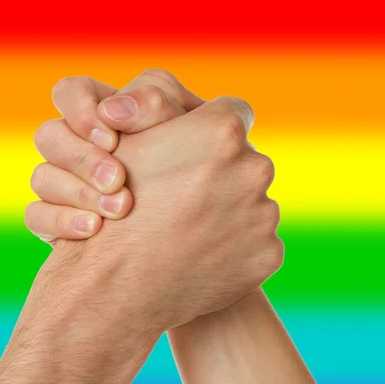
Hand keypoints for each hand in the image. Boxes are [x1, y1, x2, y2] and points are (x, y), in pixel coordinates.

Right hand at [26, 69, 201, 242]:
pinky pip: (36, 216)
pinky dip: (61, 221)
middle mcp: (80, 149)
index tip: (113, 138)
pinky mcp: (59, 223)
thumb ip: (160, 105)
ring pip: (41, 176)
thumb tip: (114, 109)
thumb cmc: (206, 175)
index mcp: (106, 118)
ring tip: (120, 208)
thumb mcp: (196, 132)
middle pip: (49, 135)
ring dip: (77, 190)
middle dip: (82, 156)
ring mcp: (65, 187)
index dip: (82, 110)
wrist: (203, 236)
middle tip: (117, 178)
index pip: (73, 93)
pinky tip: (93, 228)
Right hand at [31, 70, 283, 331]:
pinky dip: (236, 248)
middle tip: (187, 198)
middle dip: (223, 174)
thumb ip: (160, 110)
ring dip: (230, 213)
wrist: (119, 286)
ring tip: (190, 232)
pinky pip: (256, 242)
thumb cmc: (114, 211)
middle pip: (245, 160)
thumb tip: (177, 97)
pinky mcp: (270, 254)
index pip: (232, 112)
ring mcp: (264, 215)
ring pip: (252, 203)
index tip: (195, 150)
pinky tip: (202, 256)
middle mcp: (254, 167)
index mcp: (222, 131)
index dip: (210, 131)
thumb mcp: (127, 146)